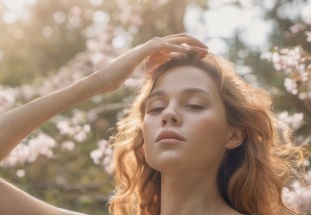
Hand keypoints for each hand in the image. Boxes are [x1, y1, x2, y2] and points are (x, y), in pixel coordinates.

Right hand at [88, 33, 207, 92]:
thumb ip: (151, 65)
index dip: (189, 48)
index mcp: (151, 50)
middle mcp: (150, 45)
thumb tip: (161, 66)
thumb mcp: (139, 71)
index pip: (174, 45)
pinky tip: (187, 52)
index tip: (201, 54)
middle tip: (208, 50)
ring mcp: (146, 46)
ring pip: (173, 40)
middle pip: (178, 39)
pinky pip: (163, 46)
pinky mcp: (143, 51)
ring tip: (203, 49)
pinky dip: (176, 48)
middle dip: (194, 43)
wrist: (103, 79)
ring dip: (190, 44)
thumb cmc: (115, 79)